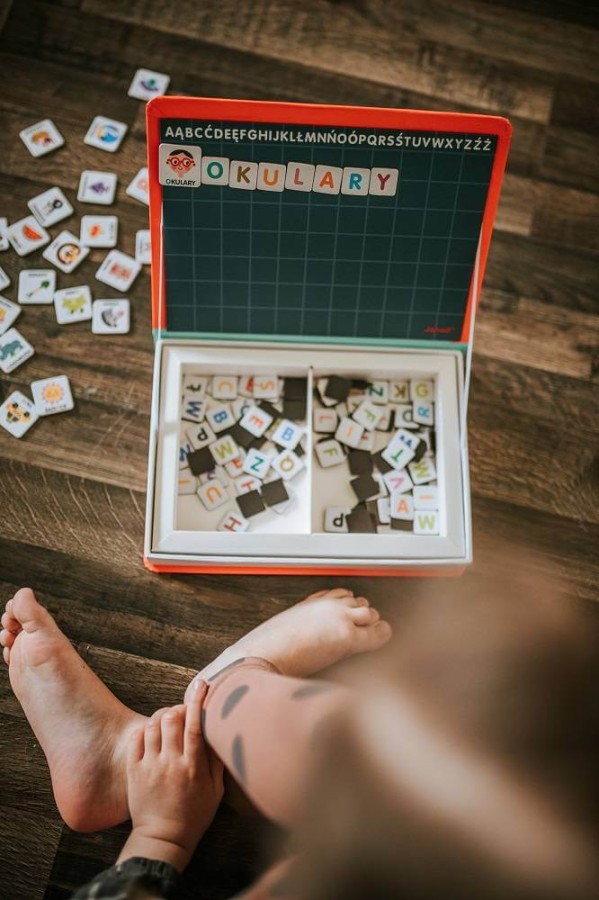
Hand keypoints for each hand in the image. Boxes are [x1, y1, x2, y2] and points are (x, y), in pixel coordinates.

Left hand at [118, 681, 223, 871]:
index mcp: (193, 767)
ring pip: (153, 725)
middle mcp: (170, 762)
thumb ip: (218, 761)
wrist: (163, 839)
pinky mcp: (134, 770)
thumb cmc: (194, 815)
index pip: (195, 724)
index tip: (202, 685)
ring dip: (163, 716)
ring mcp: (150, 766)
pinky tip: (153, 732)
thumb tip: (222, 733)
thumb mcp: (216, 791)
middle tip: (185, 711)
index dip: (198, 700)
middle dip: (179, 707)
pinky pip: (137, 738)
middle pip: (172, 719)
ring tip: (169, 721)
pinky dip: (146, 728)